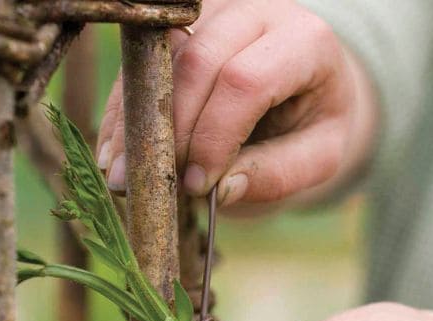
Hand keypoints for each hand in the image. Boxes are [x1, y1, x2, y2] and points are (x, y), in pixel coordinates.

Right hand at [97, 0, 376, 205]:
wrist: (305, 87)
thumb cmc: (313, 123)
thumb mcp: (318, 156)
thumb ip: (279, 173)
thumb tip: (220, 190)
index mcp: (305, 42)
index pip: (247, 81)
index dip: (214, 136)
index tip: (197, 185)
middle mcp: (256, 13)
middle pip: (197, 64)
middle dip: (171, 131)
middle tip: (157, 184)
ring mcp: (214, 14)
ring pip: (160, 61)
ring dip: (137, 124)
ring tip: (120, 176)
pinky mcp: (182, 28)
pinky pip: (141, 66)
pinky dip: (124, 113)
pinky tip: (115, 154)